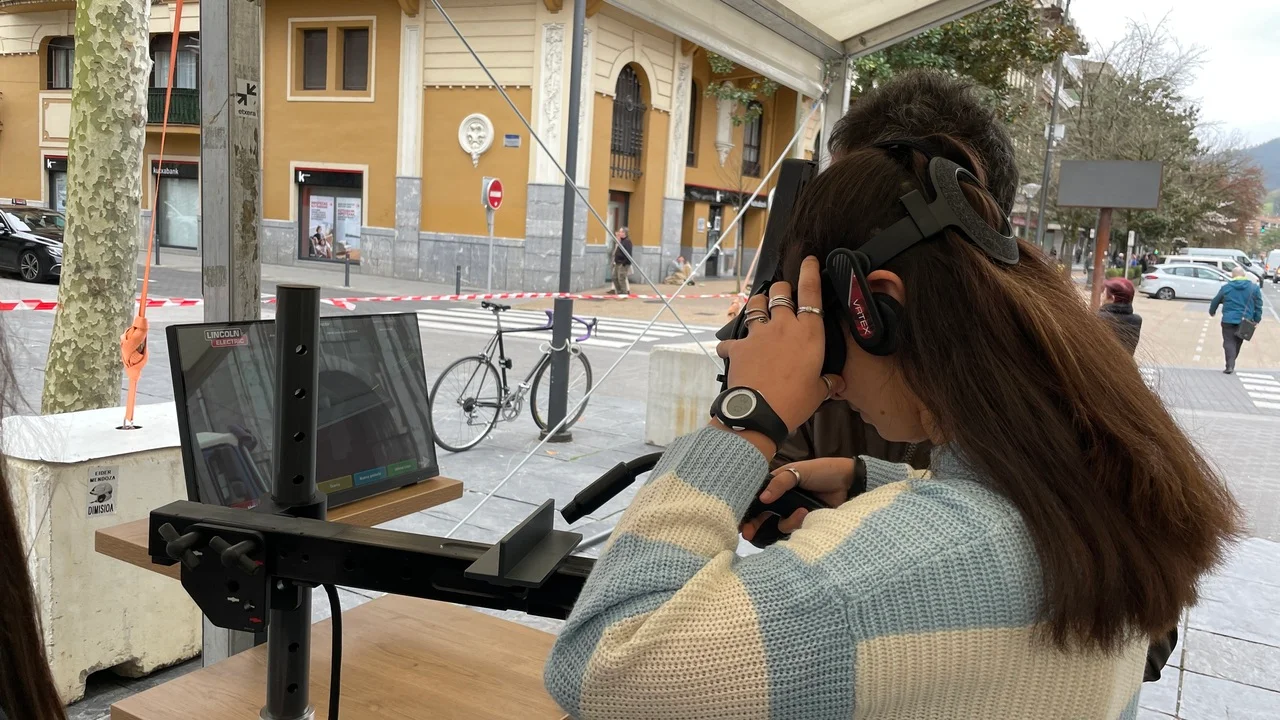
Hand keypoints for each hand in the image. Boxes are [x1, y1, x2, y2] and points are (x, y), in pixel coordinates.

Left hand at [715, 257, 845, 432]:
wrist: (758, 412)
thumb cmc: (794, 401)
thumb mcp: (818, 392)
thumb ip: (828, 382)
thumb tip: (837, 383)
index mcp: (808, 332)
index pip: (811, 292)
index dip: (810, 272)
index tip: (809, 260)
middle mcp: (782, 326)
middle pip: (780, 292)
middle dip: (781, 289)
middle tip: (783, 295)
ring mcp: (758, 334)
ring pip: (755, 305)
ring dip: (758, 304)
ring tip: (759, 309)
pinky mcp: (738, 346)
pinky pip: (731, 339)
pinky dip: (731, 344)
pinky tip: (731, 350)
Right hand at [740, 458, 854, 540]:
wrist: (848, 482)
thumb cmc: (822, 471)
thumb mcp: (798, 471)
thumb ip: (779, 482)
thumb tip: (762, 499)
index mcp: (778, 486)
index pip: (758, 499)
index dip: (748, 510)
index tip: (740, 522)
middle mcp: (783, 501)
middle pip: (764, 517)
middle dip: (756, 526)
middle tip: (749, 534)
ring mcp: (794, 513)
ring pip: (779, 525)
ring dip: (787, 521)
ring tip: (801, 512)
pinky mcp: (807, 522)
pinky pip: (795, 530)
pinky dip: (798, 523)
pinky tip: (807, 513)